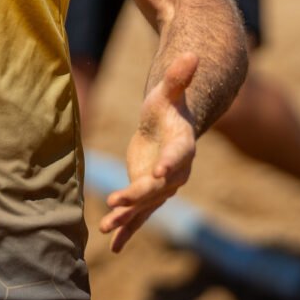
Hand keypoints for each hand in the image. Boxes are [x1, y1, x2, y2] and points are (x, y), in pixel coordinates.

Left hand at [100, 52, 199, 251]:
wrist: (168, 126)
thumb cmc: (167, 105)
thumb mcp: (168, 91)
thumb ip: (179, 77)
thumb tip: (193, 54)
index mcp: (182, 146)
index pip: (178, 157)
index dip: (169, 165)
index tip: (159, 174)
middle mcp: (175, 171)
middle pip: (158, 187)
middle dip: (138, 196)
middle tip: (117, 202)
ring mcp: (161, 185)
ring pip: (145, 205)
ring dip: (127, 218)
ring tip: (107, 228)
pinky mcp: (147, 193)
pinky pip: (138, 215)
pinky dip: (126, 229)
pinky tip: (112, 245)